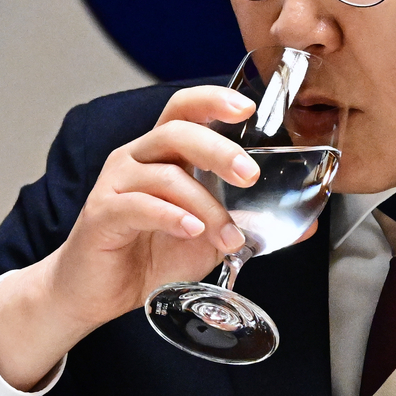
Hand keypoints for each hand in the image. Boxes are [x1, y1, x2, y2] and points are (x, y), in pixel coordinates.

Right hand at [0, 86, 313, 388]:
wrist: (94, 294)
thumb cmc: (147, 257)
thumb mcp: (206, 240)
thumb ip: (244, 226)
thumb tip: (302, 227)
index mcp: (161, 155)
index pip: (184, 110)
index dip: (213, 101)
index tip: (247, 109)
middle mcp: (135, 160)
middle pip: (176, 132)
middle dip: (218, 150)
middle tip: (249, 175)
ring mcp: (115, 185)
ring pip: (164, 176)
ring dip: (205, 205)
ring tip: (228, 237)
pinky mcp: (101, 215)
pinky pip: (138, 205)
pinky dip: (170, 216)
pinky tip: (190, 230)